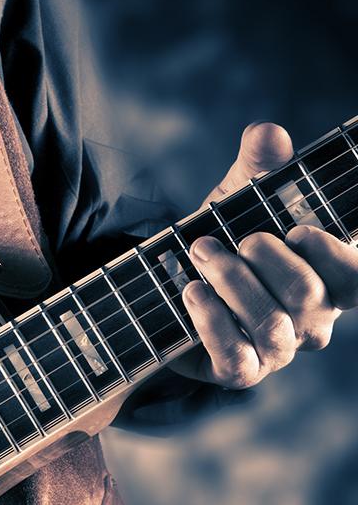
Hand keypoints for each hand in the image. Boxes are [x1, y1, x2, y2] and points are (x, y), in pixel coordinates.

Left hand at [171, 122, 357, 388]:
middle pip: (308, 293)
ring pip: (271, 323)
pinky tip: (192, 291)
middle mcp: (313, 320)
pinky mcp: (238, 371)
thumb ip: (258, 167)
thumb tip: (266, 133)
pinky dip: (212, 320)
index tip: (298, 229)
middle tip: (236, 239)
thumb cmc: (222, 241)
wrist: (168, 290)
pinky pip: (235, 355)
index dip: (337, 255)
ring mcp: (277, 350)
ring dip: (233, 283)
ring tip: (203, 253)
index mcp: (330, 279)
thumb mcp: (238, 199)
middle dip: (268, 259)